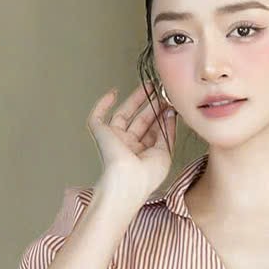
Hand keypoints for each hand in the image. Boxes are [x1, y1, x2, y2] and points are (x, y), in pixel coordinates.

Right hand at [86, 83, 175, 201]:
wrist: (127, 182)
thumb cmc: (145, 177)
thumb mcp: (165, 154)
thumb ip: (168, 133)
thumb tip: (170, 113)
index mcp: (142, 155)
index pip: (152, 131)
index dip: (161, 117)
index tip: (171, 104)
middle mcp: (128, 147)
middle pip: (140, 121)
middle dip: (151, 105)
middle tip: (162, 92)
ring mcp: (114, 140)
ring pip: (124, 114)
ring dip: (135, 100)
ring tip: (149, 86)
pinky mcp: (101, 134)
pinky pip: (97, 117)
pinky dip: (103, 104)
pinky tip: (113, 93)